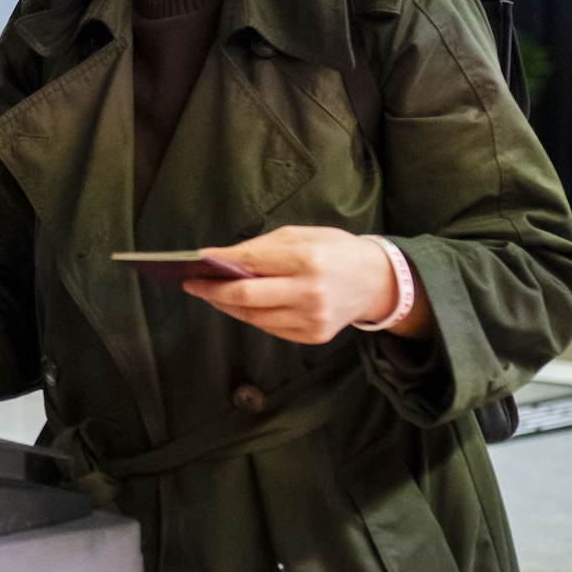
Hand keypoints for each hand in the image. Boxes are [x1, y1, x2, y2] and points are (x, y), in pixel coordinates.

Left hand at [181, 226, 430, 344]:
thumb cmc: (336, 251)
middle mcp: (309, 292)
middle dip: (212, 291)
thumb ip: (262, 247)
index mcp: (308, 259)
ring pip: (253, 317)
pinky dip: (250, 316)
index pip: (250, 264)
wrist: (378, 281)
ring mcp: (312, 319)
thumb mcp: (303, 235)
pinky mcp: (313, 336)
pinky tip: (237, 306)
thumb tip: (220, 258)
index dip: (218, 264)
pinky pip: (269, 328)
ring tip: (210, 294)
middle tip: (193, 284)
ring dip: (226, 306)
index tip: (197, 261)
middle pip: (245, 297)